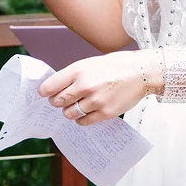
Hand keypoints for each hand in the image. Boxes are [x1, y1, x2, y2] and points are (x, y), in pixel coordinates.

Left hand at [37, 50, 157, 124]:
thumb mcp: (90, 63)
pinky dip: (81, 120)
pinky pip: (84, 122)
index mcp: (78, 70)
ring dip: (69, 112)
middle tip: (61, 101)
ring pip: (69, 114)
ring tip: (76, 106)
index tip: (44, 94)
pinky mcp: (105, 113)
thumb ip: (74, 75)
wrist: (140, 72)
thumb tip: (56, 88)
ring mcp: (95, 101)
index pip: (51, 86)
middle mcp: (84, 85)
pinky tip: (86, 112)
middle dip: (57, 102)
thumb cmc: (115, 66)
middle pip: (58, 101)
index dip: (44, 91)